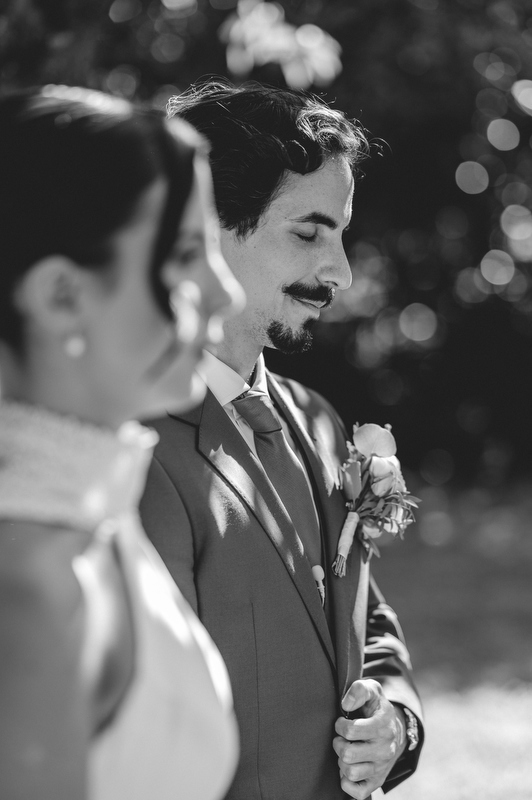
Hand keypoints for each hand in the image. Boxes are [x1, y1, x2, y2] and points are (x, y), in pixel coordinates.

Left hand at [332, 679, 405, 798]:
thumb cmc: (376, 708)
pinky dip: (347, 782)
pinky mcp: (377, 782)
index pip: (351, 731)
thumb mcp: (372, 690)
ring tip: (347, 751)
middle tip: (342, 738)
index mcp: (383, 726)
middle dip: (338, 743)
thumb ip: (359, 690)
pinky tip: (349, 767)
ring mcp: (381, 767)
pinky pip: (357, 792)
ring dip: (342, 761)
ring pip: (350, 772)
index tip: (342, 722)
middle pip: (348, 754)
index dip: (340, 725)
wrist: (394, 727)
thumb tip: (346, 704)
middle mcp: (385, 749)